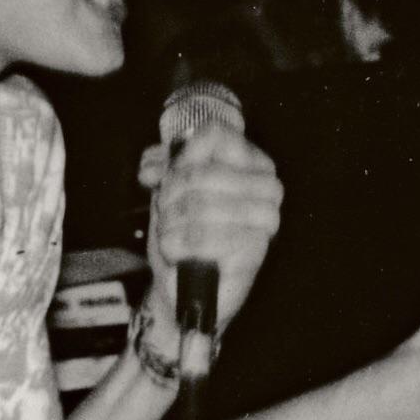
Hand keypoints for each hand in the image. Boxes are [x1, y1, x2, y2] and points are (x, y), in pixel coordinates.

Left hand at [136, 124, 281, 338]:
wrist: (185, 285)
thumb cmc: (184, 231)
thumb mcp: (168, 188)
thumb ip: (161, 166)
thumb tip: (152, 167)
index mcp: (252, 162)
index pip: (215, 135)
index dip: (183, 155)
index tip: (167, 175)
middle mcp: (268, 187)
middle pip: (202, 172)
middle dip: (170, 196)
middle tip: (165, 212)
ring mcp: (266, 219)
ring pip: (198, 204)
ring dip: (171, 222)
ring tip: (169, 232)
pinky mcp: (255, 251)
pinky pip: (203, 237)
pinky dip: (178, 245)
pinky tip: (177, 251)